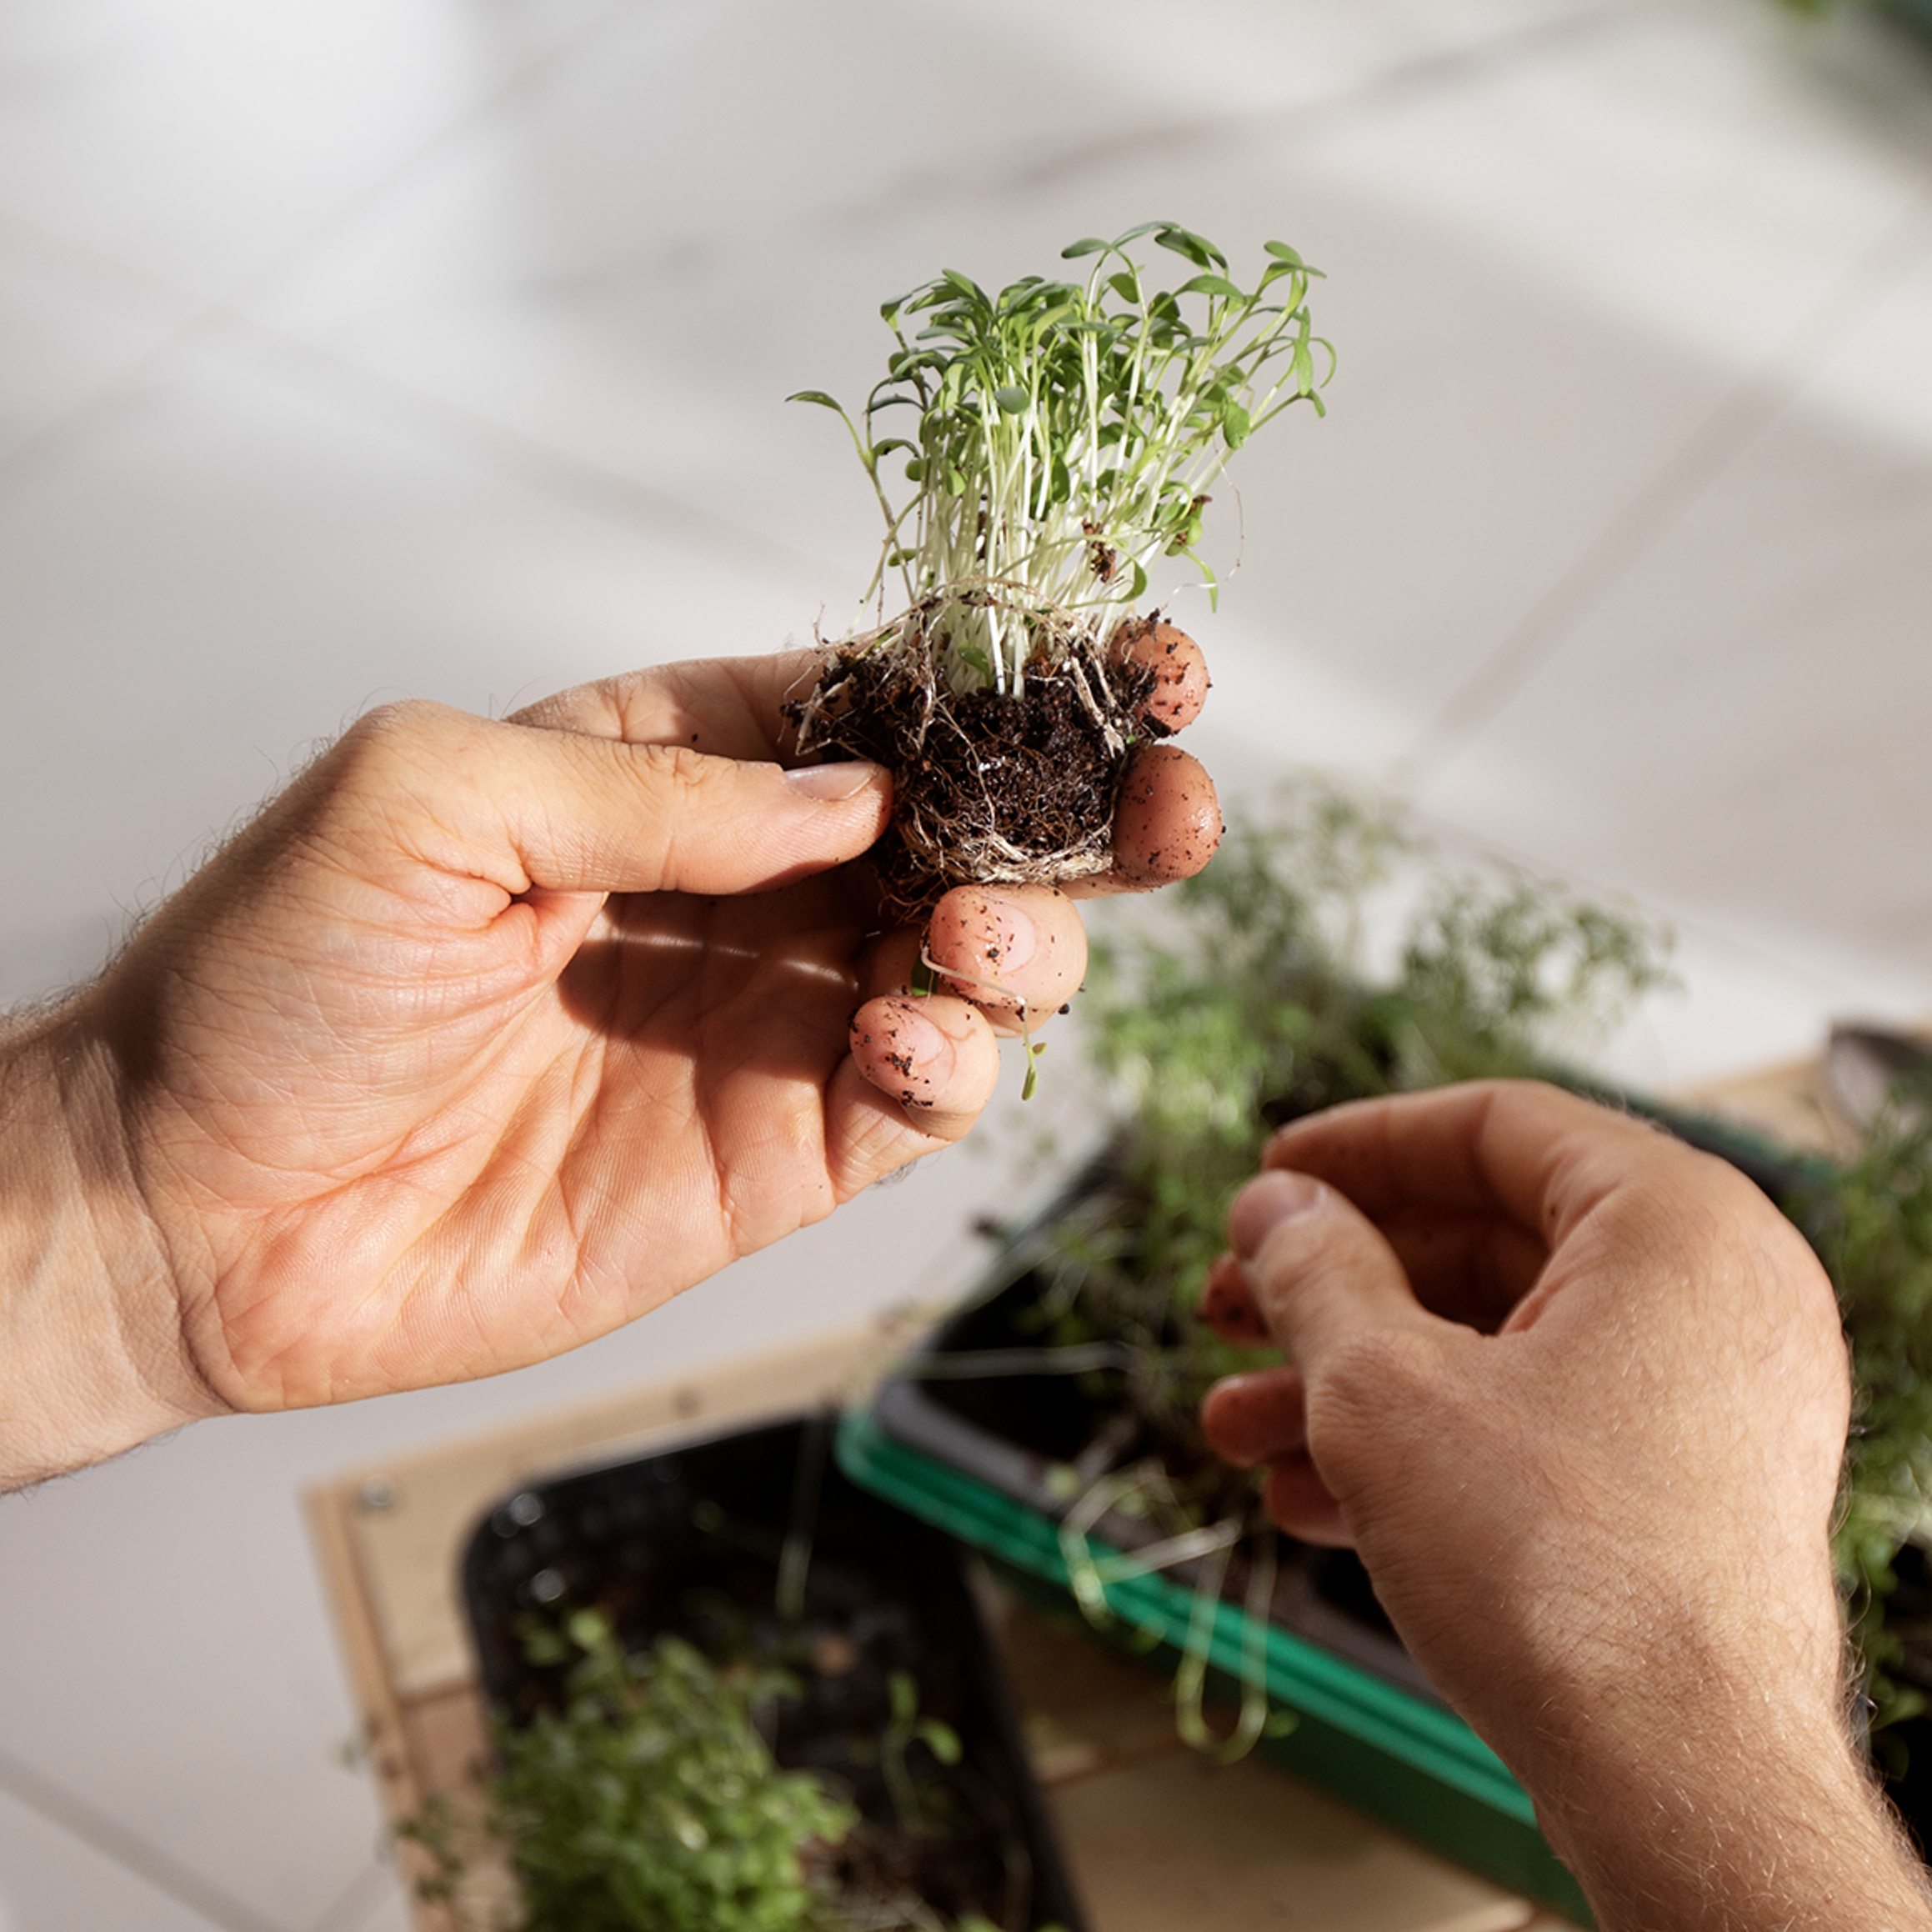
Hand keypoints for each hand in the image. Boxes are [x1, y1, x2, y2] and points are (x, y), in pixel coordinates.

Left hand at [0, 649, 1216, 1481]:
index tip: (1139, 658)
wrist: (194, 1209)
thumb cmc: (272, 975)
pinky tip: (897, 1047)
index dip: (1023, 677)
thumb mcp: (425, 794)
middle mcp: (752, 887)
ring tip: (979, 944)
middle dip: (1093, 810)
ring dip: (1034, 943)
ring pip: (987, 964)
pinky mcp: (780, 1157)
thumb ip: (657, 782)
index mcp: (679, 763)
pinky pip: (926, 1101)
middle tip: (1169, 808)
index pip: (890, 699)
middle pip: (979, 830)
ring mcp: (777, 1023)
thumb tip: (855, 800)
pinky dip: (954, 1069)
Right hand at [1197, 1081, 1928, 1929]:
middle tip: (1232, 1304)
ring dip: (1351, 1380)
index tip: (1271, 1178)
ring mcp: (1709, 1400)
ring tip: (1238, 1425)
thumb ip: (1314, 1271)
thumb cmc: (1564, 1574)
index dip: (1359, 1145)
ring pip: (1495, 1346)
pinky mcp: (1684, 1492)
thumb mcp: (1384, 1388)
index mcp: (1675, 1224)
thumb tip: (1275, 1211)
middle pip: (1485, 1239)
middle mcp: (1714, 1297)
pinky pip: (1534, 1424)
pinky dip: (1421, 1443)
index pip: (1496, 1125)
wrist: (1678, 1784)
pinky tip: (1308, 1491)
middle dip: (1334, 1285)